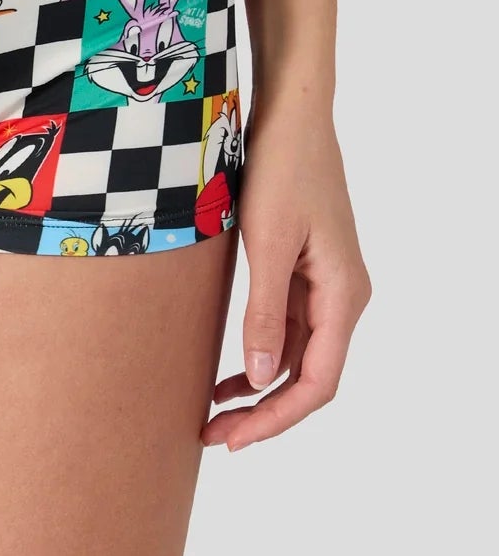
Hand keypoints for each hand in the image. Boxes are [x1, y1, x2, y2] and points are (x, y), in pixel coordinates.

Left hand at [203, 100, 370, 449]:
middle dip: (263, 411)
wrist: (291, 116)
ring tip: (213, 412)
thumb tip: (262, 378)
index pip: (317, 382)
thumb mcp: (266, 242)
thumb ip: (265, 311)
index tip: (234, 439)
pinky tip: (230, 368)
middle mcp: (342, 296)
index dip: (276, 418)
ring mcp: (325, 283)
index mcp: (343, 295)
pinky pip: (288, 326)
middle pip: (309, 376)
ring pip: (298, 355)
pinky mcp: (304, 268)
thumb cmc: (281, 170)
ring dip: (260, 386)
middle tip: (213, 437)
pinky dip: (261, 352)